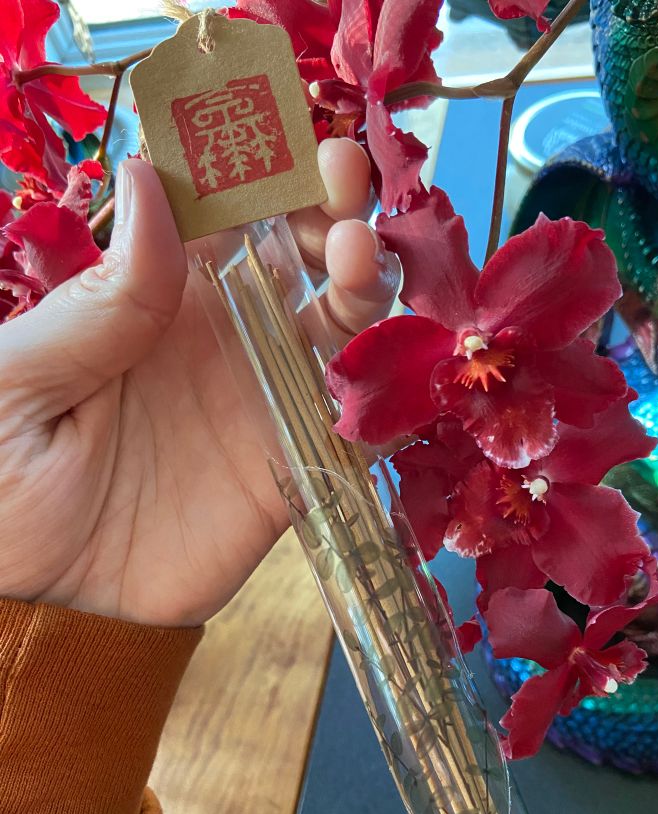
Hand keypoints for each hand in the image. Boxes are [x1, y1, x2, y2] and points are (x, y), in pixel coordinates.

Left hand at [0, 138, 399, 626]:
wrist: (38, 603)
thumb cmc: (1, 484)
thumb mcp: (21, 381)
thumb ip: (95, 302)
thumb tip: (149, 181)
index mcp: (151, 300)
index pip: (221, 214)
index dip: (258, 169)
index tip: (285, 136)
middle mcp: (220, 339)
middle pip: (296, 257)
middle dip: (331, 211)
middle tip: (342, 188)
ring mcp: (262, 402)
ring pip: (339, 327)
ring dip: (365, 285)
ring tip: (360, 258)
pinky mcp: (291, 470)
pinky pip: (353, 427)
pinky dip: (384, 394)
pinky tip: (390, 365)